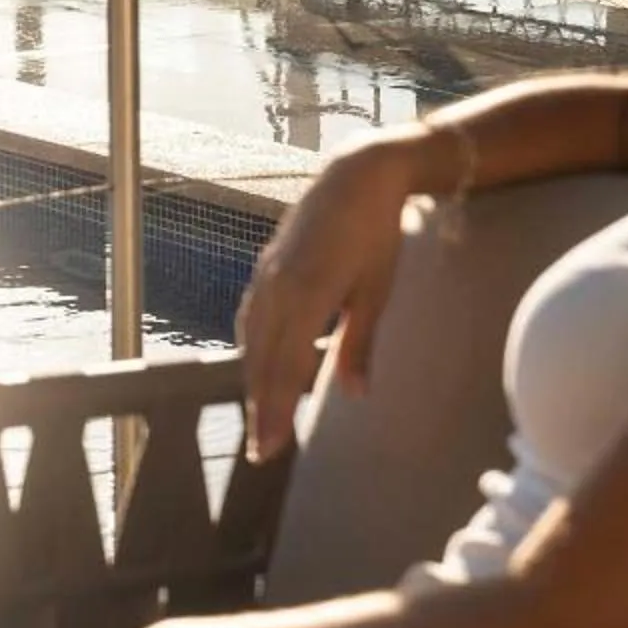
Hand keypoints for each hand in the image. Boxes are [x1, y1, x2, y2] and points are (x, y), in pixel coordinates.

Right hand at [237, 138, 422, 461]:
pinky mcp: (264, 269)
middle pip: (261, 362)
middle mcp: (276, 290)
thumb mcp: (375, 292)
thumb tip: (354, 394)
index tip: (269, 448)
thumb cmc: (376, 234)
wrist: (355, 176)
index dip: (275, 412)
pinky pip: (251, 319)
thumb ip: (359, 345)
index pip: (284, 369)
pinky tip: (259, 366)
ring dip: (255, 383)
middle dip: (260, 408)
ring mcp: (265, 278)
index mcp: (306, 297)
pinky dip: (254, 350)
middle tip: (261, 451)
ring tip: (260, 417)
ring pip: (253, 343)